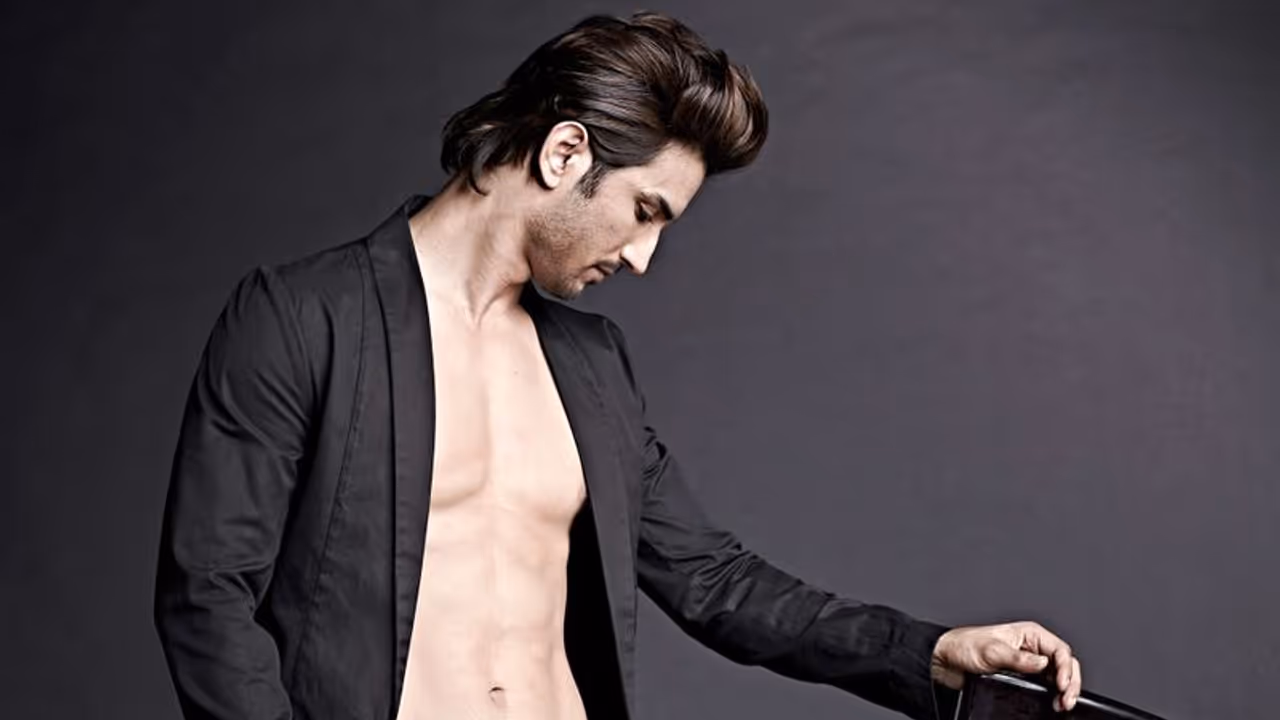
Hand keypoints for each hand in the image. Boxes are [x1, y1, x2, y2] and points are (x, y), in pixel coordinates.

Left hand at [930, 621, 1081, 712]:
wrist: (946, 661)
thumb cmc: (964, 647)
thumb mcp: (991, 652)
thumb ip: (1018, 658)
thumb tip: (1042, 663)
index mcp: (1029, 633)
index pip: (1059, 650)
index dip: (1066, 668)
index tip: (1062, 685)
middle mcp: (1031, 647)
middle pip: (1064, 663)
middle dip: (1070, 682)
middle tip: (1067, 700)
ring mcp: (1028, 662)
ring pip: (1057, 675)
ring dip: (1064, 689)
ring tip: (1063, 704)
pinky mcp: (1022, 676)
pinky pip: (1045, 684)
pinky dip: (1052, 693)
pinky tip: (1053, 702)